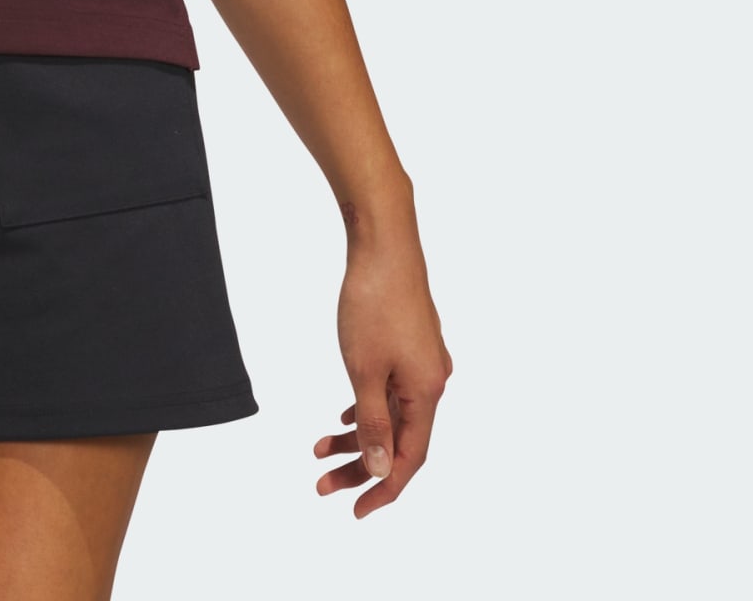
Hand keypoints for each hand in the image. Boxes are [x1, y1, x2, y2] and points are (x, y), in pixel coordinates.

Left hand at [313, 226, 451, 516]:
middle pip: (400, 439)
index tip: (354, 510)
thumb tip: (382, 470)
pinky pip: (392, 390)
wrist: (383, 242)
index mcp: (427, 392)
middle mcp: (433, 381)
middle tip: (321, 482)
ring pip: (392, 413)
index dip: (384, 488)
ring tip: (320, 450)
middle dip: (361, 466)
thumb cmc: (374, 301)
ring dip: (359, 436)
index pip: (410, 459)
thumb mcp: (363, 370)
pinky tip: (344, 416)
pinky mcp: (411, 343)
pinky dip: (368, 407)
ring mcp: (424, 361)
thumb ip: (372, 423)